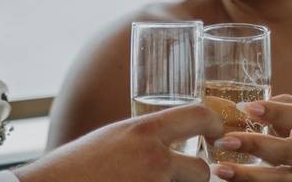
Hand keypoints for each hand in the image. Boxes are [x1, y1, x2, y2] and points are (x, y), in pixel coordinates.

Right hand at [16, 103, 223, 181]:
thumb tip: (165, 142)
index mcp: (142, 131)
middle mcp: (152, 159)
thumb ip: (141, 139)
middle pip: (203, 170)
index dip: (214, 124)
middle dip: (197, 178)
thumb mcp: (110, 139)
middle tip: (185, 177)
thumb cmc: (74, 167)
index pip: (198, 115)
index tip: (217, 132)